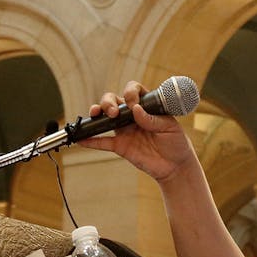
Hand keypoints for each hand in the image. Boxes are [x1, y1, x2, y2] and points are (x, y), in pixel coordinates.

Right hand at [76, 81, 201, 186]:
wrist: (175, 166)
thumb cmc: (176, 142)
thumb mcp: (169, 128)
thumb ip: (152, 119)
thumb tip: (135, 110)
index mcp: (146, 106)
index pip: (133, 90)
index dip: (130, 93)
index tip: (133, 103)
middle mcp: (132, 115)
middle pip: (113, 100)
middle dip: (108, 102)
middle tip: (114, 112)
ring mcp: (124, 129)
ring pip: (105, 117)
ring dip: (97, 114)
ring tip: (95, 114)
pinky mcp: (120, 146)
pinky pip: (103, 141)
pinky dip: (91, 140)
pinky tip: (81, 139)